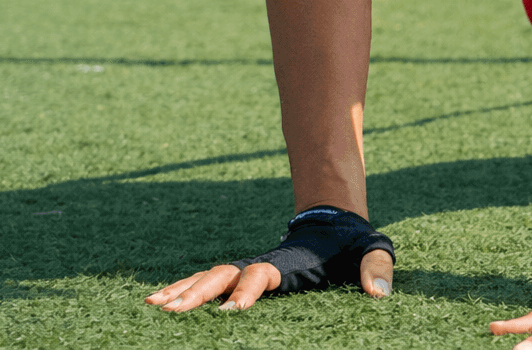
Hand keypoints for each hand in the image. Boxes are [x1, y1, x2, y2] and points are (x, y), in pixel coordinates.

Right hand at [144, 206, 394, 311]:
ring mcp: (250, 267)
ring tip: (152, 305)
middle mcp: (263, 263)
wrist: (335, 222)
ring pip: (209, 276)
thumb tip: (379, 293)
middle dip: (198, 292)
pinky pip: (209, 280)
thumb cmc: (353, 244)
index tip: (230, 310)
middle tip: (169, 310)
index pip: (264, 274)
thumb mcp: (373, 251)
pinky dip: (183, 288)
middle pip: (224, 274)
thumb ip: (378, 268)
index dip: (248, 289)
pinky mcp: (244, 273)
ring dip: (182, 289)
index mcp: (291, 263)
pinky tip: (159, 302)